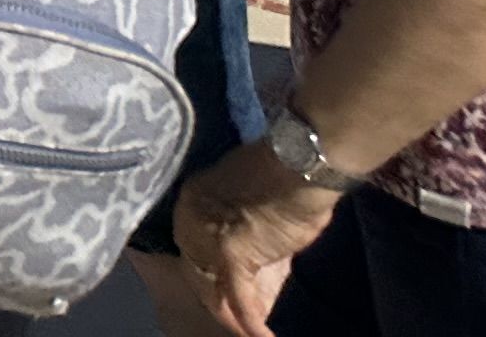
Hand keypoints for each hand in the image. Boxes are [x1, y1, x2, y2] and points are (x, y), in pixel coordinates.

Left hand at [175, 147, 337, 335]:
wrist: (296, 165)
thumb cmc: (285, 177)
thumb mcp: (258, 209)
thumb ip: (250, 236)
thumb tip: (260, 260)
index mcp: (193, 199)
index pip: (195, 246)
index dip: (210, 271)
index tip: (224, 290)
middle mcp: (189, 218)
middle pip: (198, 270)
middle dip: (216, 296)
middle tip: (234, 318)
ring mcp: (206, 237)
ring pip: (213, 288)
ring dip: (229, 314)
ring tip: (245, 332)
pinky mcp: (231, 255)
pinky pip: (239, 298)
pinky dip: (250, 322)